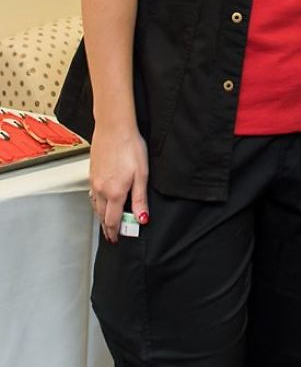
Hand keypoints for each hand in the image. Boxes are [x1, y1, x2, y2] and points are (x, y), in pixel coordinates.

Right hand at [89, 124, 148, 242]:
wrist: (114, 127)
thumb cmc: (130, 146)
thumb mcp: (141, 174)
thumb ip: (139, 199)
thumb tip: (141, 218)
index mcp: (114, 192)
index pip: (112, 220)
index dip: (115, 232)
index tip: (117, 239)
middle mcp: (101, 189)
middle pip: (102, 215)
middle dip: (107, 227)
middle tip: (112, 235)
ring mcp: (95, 180)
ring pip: (95, 205)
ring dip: (101, 216)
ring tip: (106, 222)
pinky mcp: (92, 172)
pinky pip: (93, 194)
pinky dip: (96, 203)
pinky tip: (100, 201)